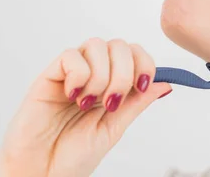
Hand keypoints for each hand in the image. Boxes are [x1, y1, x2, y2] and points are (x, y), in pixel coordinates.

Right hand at [0, 37, 172, 176]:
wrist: (43, 173)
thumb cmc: (73, 156)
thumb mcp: (114, 128)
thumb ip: (137, 103)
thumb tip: (166, 83)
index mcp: (111, 85)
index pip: (134, 54)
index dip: (144, 63)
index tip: (142, 86)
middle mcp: (93, 74)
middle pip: (119, 45)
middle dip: (123, 73)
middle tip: (111, 102)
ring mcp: (71, 73)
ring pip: (96, 45)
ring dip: (101, 75)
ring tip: (89, 103)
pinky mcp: (49, 76)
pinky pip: (70, 55)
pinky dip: (79, 74)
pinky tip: (74, 95)